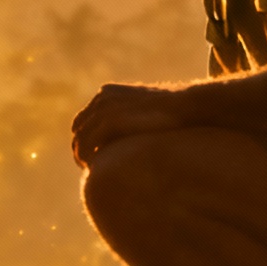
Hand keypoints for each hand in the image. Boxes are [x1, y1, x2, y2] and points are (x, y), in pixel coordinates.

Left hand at [71, 84, 191, 165]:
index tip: (90, 158)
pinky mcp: (112, 119)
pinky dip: (88, 157)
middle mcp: (102, 98)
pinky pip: (89, 143)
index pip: (84, 119)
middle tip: (88, 167)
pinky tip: (95, 169)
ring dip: (82, 156)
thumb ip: (131, 123)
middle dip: (80, 148)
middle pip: (78, 128)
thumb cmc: (172, 114)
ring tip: (91, 172)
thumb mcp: (146, 114)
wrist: (187, 106)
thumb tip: (127, 142)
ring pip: (81, 137)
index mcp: (108, 93)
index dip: (84, 139)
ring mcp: (106, 107)